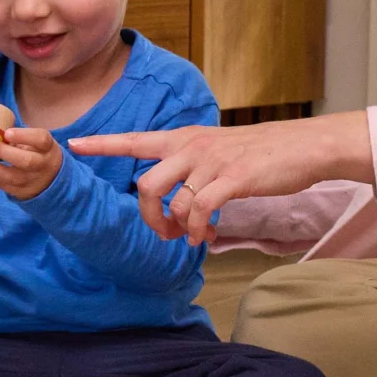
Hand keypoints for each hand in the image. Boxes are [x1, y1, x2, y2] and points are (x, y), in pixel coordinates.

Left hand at [0, 127, 62, 201]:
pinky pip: (4, 186)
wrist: (50, 177)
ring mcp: (33, 181)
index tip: (7, 133)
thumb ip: (20, 136)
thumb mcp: (36, 141)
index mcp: (48, 147)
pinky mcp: (22, 192)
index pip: (41, 139)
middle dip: (5, 152)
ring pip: (12, 177)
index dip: (23, 135)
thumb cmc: (37, 152)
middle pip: (26, 161)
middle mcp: (43, 165)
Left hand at [69, 112, 375, 243]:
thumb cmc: (264, 153)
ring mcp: (212, 161)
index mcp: (185, 138)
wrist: (304, 146)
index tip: (72, 143)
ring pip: (172, 200)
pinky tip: (206, 237)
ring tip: (191, 238)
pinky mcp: (233, 179)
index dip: (102, 143)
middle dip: (148, 216)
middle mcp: (192, 146)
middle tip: (164, 234)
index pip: (135, 139)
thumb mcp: (220, 150)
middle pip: (145, 183)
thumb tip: (178, 199)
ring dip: (176, 228)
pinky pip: (200, 210)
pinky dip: (198, 230)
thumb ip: (193, 167)